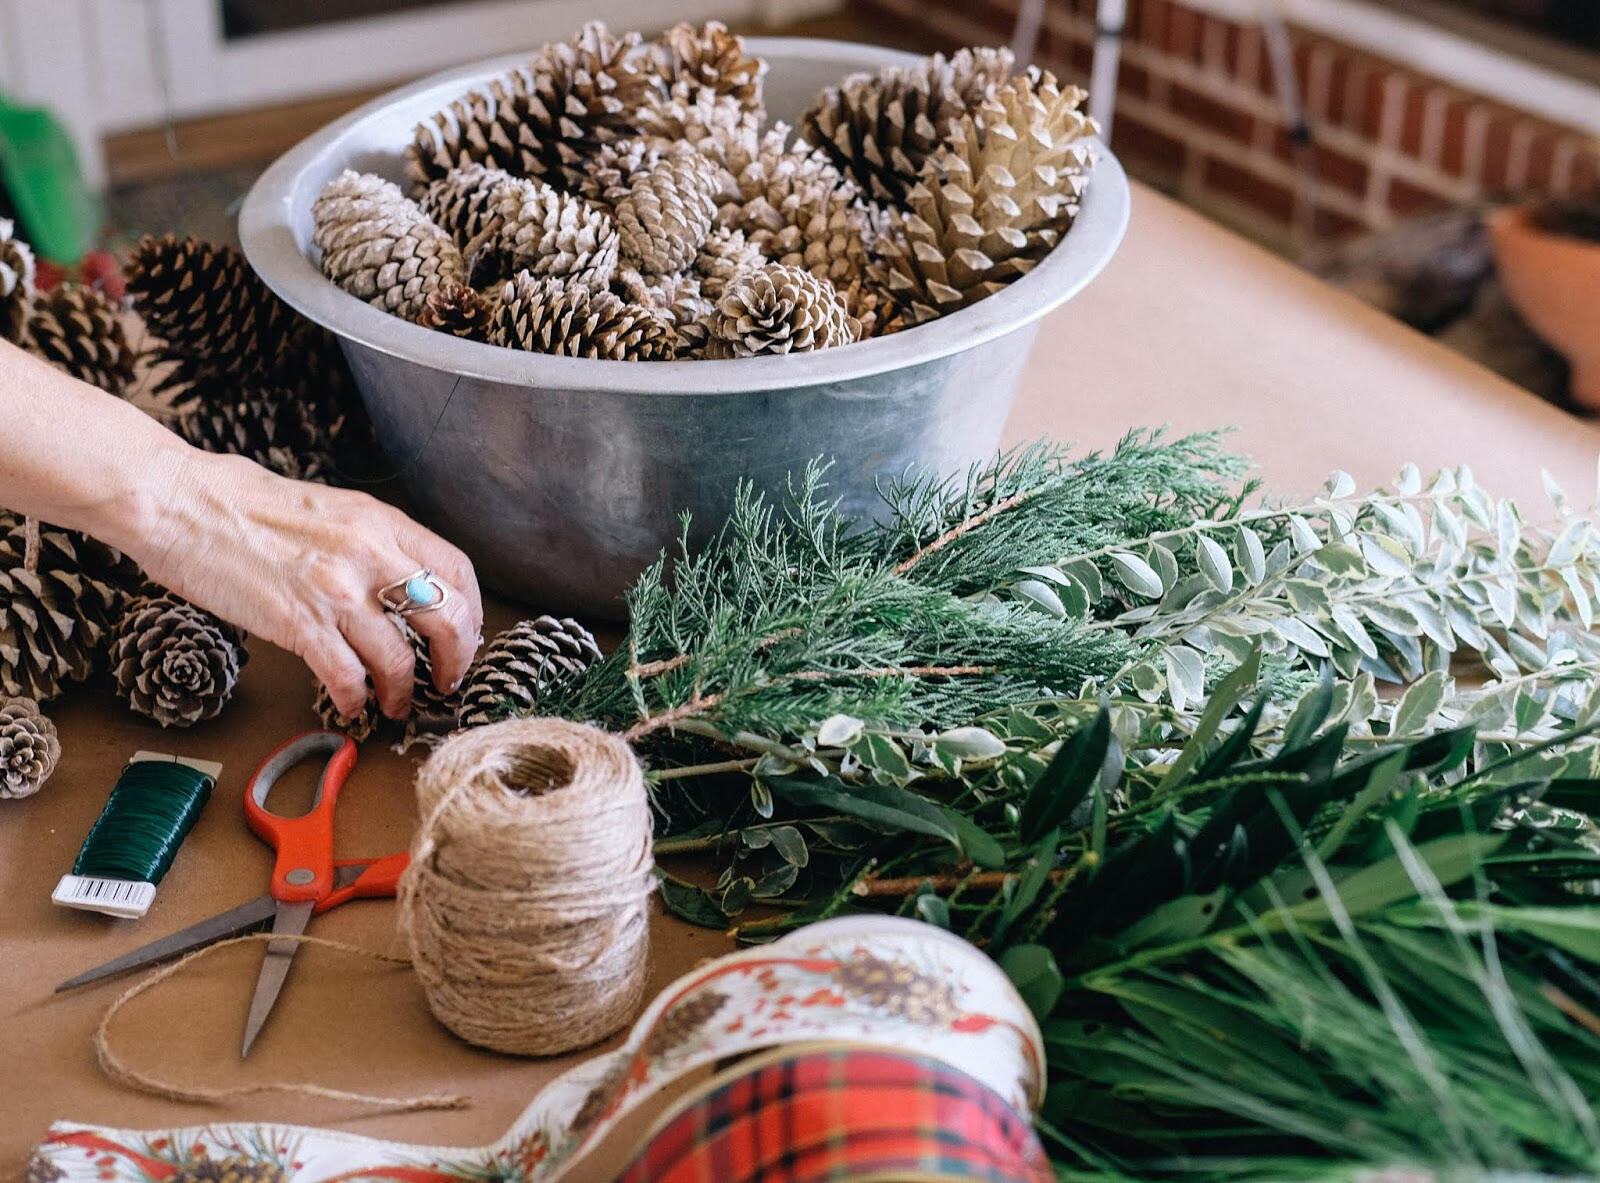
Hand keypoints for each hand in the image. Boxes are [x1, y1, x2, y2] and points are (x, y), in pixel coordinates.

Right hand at [128, 450, 483, 719]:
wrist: (178, 500)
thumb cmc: (241, 500)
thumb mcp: (328, 506)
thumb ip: (369, 540)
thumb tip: (398, 579)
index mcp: (379, 520)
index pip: (456, 570)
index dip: (471, 612)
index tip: (464, 635)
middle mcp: (368, 553)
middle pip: (447, 617)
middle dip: (456, 659)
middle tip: (446, 680)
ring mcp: (334, 590)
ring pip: (399, 658)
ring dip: (403, 691)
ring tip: (396, 704)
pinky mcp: (297, 623)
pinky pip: (347, 676)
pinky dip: (355, 699)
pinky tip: (351, 704)